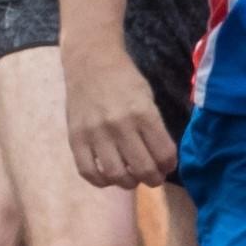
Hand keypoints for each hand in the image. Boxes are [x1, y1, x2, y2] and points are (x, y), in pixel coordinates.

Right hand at [64, 43, 176, 188]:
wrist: (90, 62)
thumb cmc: (124, 79)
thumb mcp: (148, 98)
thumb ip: (154, 128)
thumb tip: (160, 160)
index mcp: (143, 113)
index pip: (163, 153)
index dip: (169, 165)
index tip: (167, 165)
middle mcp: (120, 125)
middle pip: (142, 169)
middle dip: (153, 179)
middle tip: (153, 177)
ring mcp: (95, 133)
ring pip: (116, 175)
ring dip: (129, 183)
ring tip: (132, 177)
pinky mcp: (76, 138)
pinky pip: (88, 171)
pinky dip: (101, 181)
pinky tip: (108, 177)